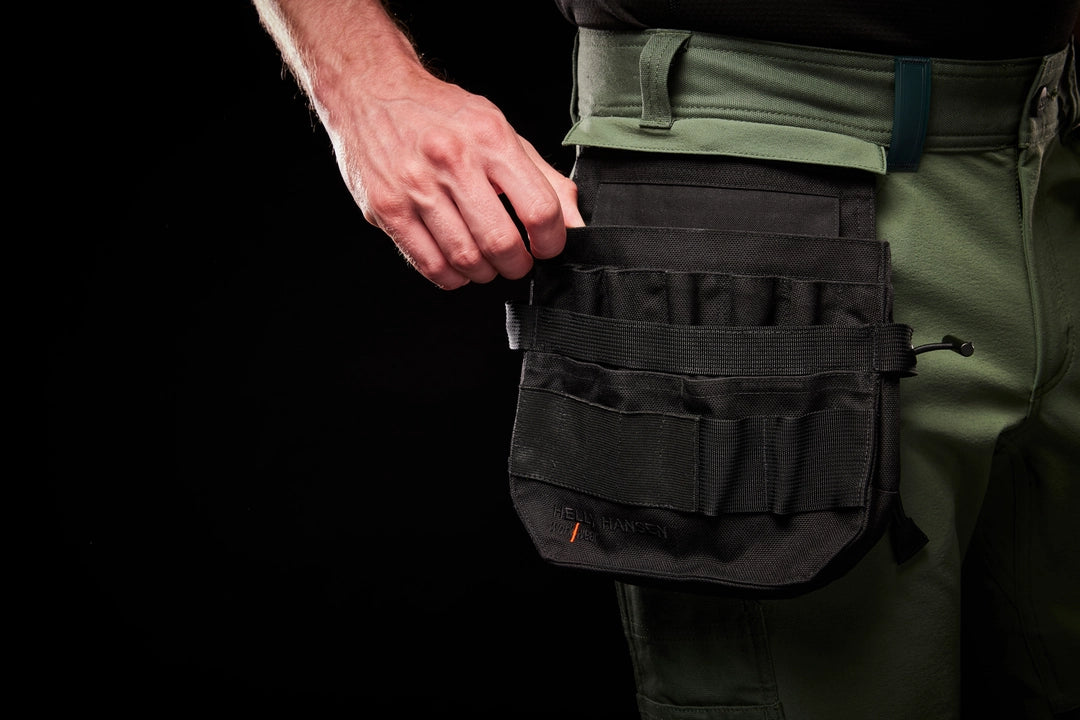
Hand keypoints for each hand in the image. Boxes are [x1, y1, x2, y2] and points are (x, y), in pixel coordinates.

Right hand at [253, 0, 582, 289]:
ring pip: (465, 259)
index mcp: (489, 137)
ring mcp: (415, 186)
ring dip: (484, 272)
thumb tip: (577, 224)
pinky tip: (456, 264)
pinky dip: (452, 277)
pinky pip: (430, 264)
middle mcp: (452, 159)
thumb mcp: (501, 132)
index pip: (539, 208)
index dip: (551, 240)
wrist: (372, 92)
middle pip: (501, 242)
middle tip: (516, 260)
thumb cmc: (442, 115)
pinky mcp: (386, 208)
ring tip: (485, 262)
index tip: (546, 246)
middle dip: (517, 264)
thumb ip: (544, 179)